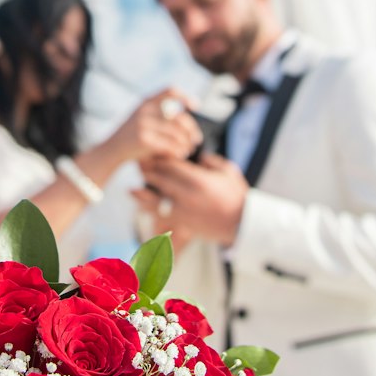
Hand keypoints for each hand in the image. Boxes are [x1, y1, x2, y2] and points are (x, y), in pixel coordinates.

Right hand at [107, 88, 202, 166]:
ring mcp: (143, 124)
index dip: (185, 97)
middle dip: (191, 129)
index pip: (170, 91)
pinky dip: (178, 151)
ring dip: (186, 143)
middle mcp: (145, 110)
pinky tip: (180, 154)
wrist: (111, 150)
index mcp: (146, 101)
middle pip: (179, 117)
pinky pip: (169, 145)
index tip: (196, 106)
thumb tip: (185, 114)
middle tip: (196, 139)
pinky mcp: (143, 140)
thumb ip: (158, 112)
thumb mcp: (140, 116)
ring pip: (177, 133)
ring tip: (188, 149)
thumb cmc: (130, 135)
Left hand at [131, 153, 248, 247]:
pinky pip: (161, 216)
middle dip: (147, 170)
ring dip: (143, 194)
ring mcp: (183, 211)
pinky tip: (142, 210)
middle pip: (158, 179)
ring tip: (131, 190)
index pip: (170, 164)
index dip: (158, 157)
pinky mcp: (183, 224)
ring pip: (155, 200)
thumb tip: (198, 157)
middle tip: (138, 164)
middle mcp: (186, 195)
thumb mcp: (227, 171)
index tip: (151, 151)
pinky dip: (150, 212)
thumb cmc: (237, 196)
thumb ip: (211, 161)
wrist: (243, 224)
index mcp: (197, 179)